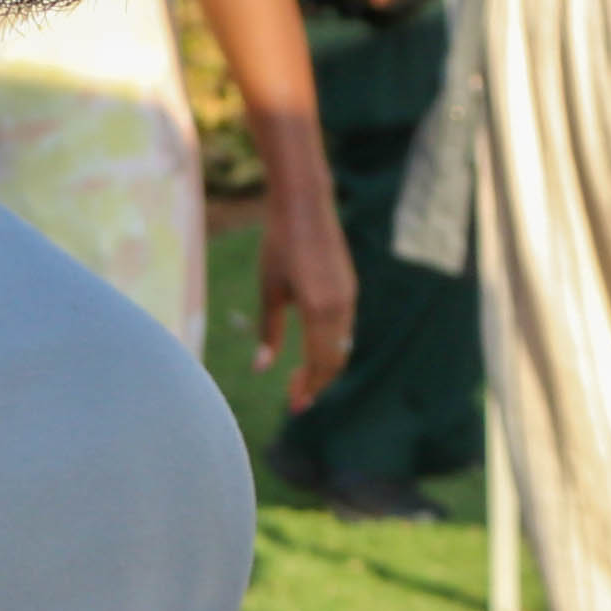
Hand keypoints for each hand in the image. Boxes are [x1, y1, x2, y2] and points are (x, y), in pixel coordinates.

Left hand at [256, 188, 359, 409]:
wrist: (305, 205)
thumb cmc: (279, 244)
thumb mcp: (269, 290)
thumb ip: (268, 332)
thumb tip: (260, 369)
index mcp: (319, 309)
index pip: (320, 363)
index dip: (308, 387)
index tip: (294, 405)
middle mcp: (341, 307)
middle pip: (336, 360)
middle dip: (317, 384)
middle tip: (296, 401)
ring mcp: (350, 297)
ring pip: (343, 346)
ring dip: (324, 367)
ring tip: (302, 380)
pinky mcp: (350, 288)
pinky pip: (345, 329)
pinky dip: (331, 347)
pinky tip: (312, 351)